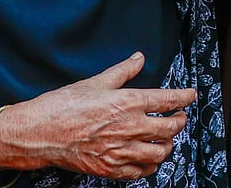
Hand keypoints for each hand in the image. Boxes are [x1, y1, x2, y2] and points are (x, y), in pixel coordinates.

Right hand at [0, 52, 194, 178]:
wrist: (39, 133)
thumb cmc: (63, 106)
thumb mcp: (96, 81)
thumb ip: (123, 71)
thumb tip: (139, 58)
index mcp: (128, 103)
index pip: (168, 100)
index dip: (184, 97)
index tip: (191, 95)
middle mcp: (129, 128)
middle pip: (170, 128)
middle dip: (180, 122)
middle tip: (180, 117)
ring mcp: (120, 151)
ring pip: (159, 152)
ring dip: (167, 145)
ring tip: (165, 139)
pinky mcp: (110, 168)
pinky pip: (140, 172)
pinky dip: (149, 166)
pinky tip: (148, 159)